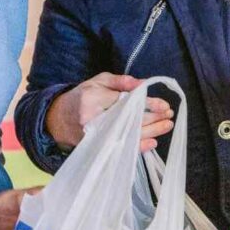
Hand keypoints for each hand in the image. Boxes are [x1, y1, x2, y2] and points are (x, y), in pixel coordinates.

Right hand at [45, 73, 173, 151]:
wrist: (59, 119)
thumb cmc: (82, 96)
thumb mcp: (98, 82)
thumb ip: (120, 81)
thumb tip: (143, 84)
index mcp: (93, 99)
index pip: (126, 102)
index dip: (148, 104)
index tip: (164, 105)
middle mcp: (93, 120)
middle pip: (129, 120)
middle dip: (153, 118)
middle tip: (169, 115)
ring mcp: (95, 136)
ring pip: (128, 136)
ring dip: (151, 132)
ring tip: (167, 126)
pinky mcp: (97, 147)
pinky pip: (122, 148)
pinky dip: (138, 147)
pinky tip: (153, 142)